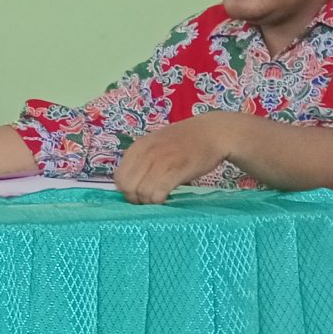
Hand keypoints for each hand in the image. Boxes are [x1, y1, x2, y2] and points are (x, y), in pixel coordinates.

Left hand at [114, 115, 231, 204]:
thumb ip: (142, 160)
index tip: (137, 193)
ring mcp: (162, 161)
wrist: (214, 132)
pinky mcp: (178, 170)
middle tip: (148, 199)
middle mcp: (147, 153)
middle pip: (127, 187)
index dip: (126, 190)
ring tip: (158, 199)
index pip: (118, 177)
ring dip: (148, 201)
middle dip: (135, 198)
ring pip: (142, 192)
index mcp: (138, 147)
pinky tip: (166, 197)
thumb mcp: (156, 144)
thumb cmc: (185, 141)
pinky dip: (159, 200)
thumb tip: (130, 184)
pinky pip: (158, 193)